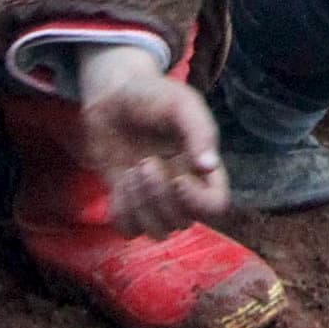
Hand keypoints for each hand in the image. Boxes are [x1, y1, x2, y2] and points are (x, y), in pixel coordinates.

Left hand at [75, 44, 227, 234]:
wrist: (112, 97)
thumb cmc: (152, 96)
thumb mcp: (181, 104)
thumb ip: (199, 131)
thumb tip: (210, 167)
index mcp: (204, 167)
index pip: (216, 206)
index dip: (198, 203)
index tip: (177, 179)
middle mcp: (184, 189)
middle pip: (183, 222)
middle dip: (159, 196)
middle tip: (145, 162)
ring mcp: (155, 199)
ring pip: (157, 231)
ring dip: (140, 204)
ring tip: (132, 169)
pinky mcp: (128, 204)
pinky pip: (129, 230)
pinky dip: (122, 210)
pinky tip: (121, 182)